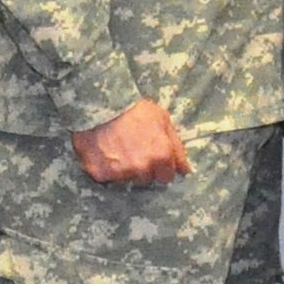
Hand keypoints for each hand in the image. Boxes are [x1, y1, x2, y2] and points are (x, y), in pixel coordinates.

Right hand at [73, 98, 192, 186]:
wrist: (99, 104)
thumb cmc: (134, 109)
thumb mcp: (162, 118)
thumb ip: (176, 146)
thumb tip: (185, 169)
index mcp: (161, 156)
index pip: (167, 177)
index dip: (162, 167)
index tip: (153, 157)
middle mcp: (143, 168)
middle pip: (147, 179)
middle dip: (144, 169)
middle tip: (135, 150)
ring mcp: (121, 173)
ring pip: (128, 179)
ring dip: (125, 169)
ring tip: (119, 150)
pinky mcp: (100, 173)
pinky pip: (107, 176)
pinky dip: (105, 168)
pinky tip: (104, 153)